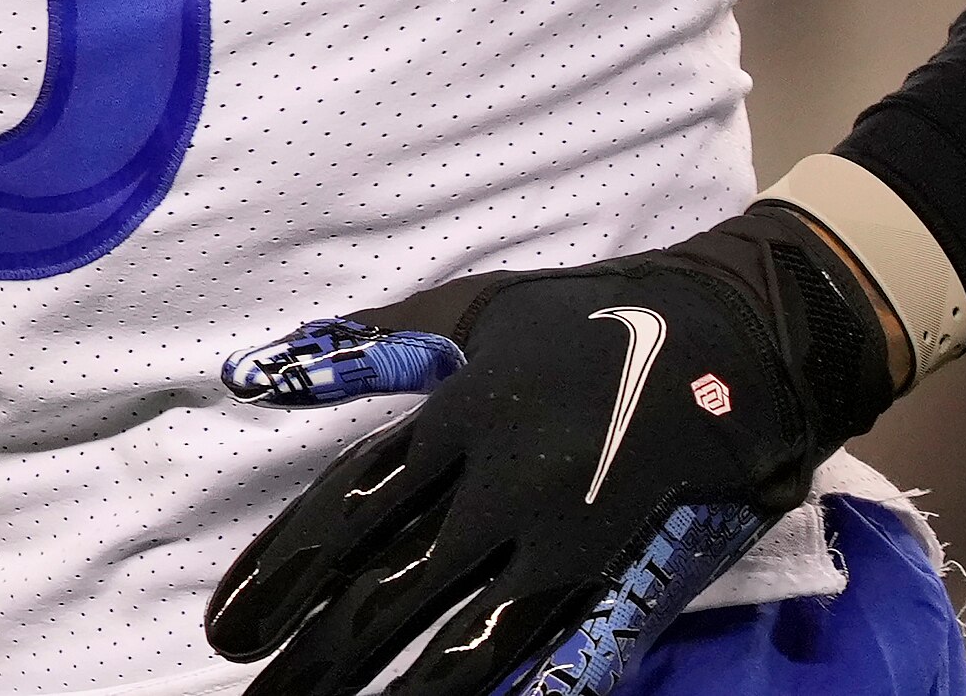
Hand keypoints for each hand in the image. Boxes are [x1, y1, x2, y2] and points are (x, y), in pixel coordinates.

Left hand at [201, 206, 903, 695]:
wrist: (740, 335)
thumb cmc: (588, 315)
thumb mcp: (470, 309)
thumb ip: (367, 348)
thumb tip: (252, 375)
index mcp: (458, 414)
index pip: (346, 506)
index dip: (282, 569)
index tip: (224, 624)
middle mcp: (503, 483)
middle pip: (390, 585)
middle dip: (316, 652)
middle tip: (255, 690)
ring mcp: (569, 539)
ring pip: (466, 637)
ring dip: (394, 691)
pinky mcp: (629, 579)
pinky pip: (564, 654)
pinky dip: (520, 693)